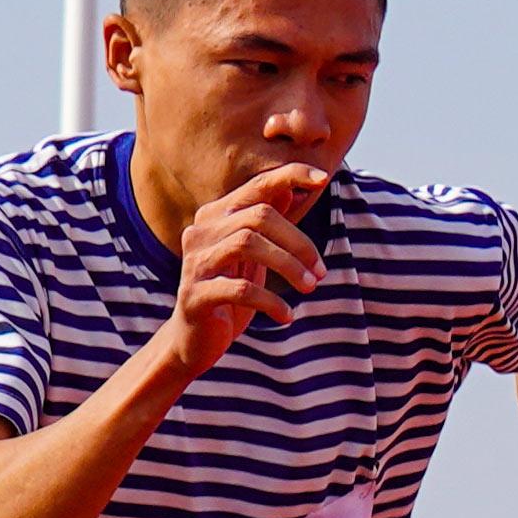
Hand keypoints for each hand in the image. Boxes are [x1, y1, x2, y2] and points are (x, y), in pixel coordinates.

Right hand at [160, 163, 328, 385]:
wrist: (194, 341)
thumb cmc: (229, 295)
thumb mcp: (252, 258)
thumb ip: (266, 225)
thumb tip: (289, 190)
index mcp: (215, 217)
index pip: (256, 186)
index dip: (289, 176)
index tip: (323, 178)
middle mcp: (200, 232)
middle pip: (258, 216)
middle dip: (298, 242)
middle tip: (320, 273)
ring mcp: (194, 262)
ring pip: (247, 243)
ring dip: (288, 265)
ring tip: (310, 287)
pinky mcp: (194, 295)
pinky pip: (240, 289)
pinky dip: (271, 301)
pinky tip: (286, 315)